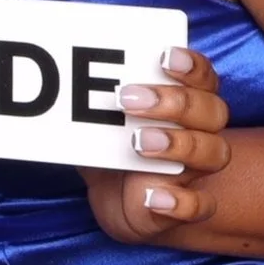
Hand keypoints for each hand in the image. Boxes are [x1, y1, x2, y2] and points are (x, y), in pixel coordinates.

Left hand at [80, 45, 232, 242]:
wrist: (118, 201)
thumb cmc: (112, 147)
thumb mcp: (99, 120)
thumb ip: (88, 99)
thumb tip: (51, 71)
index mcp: (186, 106)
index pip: (203, 79)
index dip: (192, 66)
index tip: (164, 57)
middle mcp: (201, 134)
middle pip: (211, 111)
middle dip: (174, 102)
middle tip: (127, 99)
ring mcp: (197, 171)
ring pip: (212, 152)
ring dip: (177, 144)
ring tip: (138, 142)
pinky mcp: (186, 207)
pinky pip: (200, 206)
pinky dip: (181, 203)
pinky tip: (153, 197)